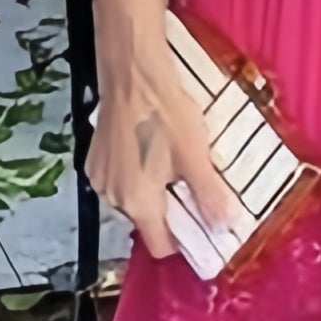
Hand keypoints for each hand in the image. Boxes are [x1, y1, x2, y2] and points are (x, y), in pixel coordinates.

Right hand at [87, 43, 235, 258]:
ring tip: (174, 161)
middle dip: (172, 210)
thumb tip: (225, 226)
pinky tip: (152, 148)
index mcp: (138, 203)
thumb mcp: (196, 157)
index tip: (204, 226)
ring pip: (134, 199)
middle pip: (148, 221)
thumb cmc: (164, 113)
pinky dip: (137, 173)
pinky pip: (120, 179)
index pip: (161, 246)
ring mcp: (100, 178)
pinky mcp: (94, 158)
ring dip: (154, 190)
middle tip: (194, 184)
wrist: (132, 73)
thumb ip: (210, 196)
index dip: (185, 241)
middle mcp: (112, 197)